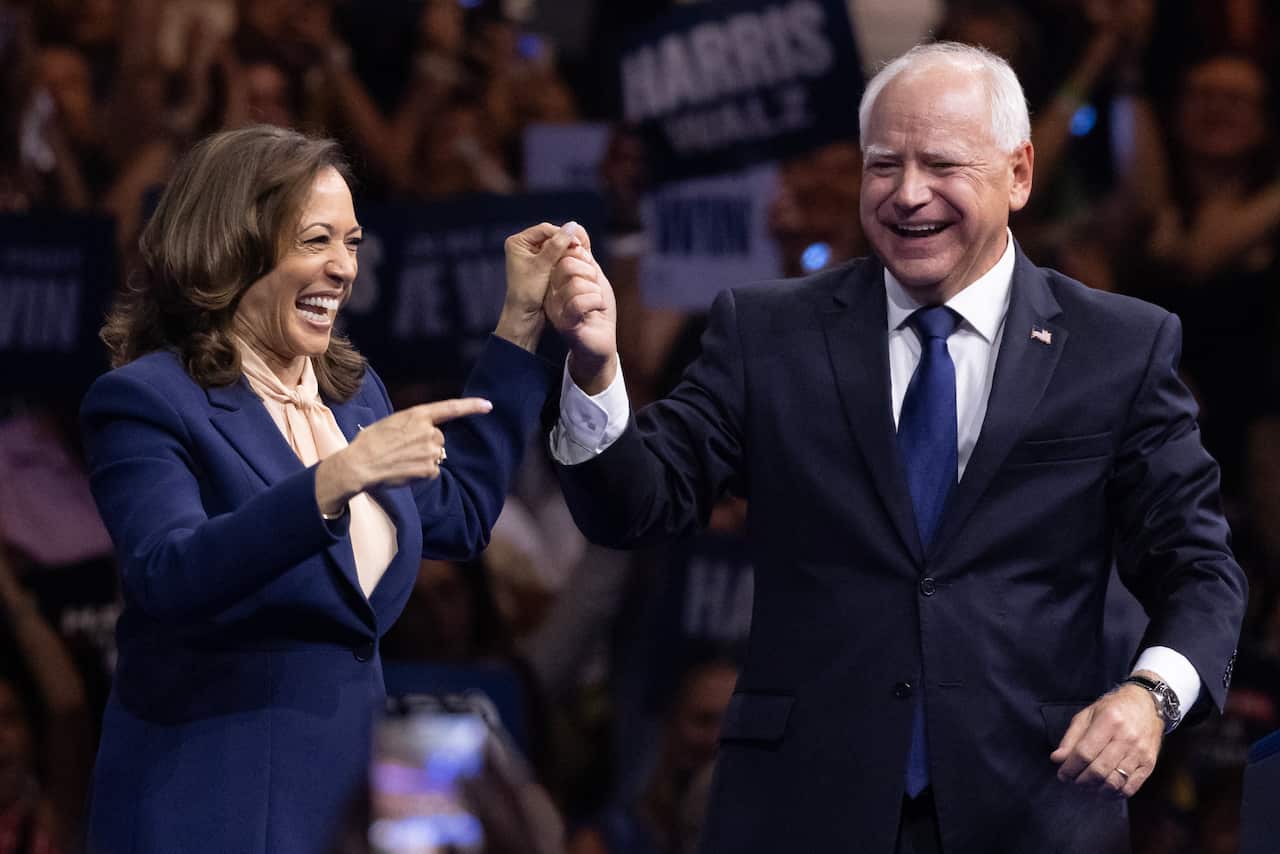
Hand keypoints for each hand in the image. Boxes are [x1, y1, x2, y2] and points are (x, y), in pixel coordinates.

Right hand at [314, 397, 492, 514]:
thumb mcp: (392, 423)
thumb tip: (426, 432)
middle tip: (403, 449)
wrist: (360, 464)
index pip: (451, 408)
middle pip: (439, 438)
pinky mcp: (429, 469)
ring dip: (423, 459)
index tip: (488, 405)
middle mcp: (429, 431)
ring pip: (435, 455)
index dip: (472, 406)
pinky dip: (421, 473)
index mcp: (418, 415)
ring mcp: (431, 451)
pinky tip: (404, 470)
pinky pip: (431, 471)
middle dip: (427, 444)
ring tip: (401, 460)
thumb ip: (413, 424)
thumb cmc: (371, 442)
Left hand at [496, 222, 581, 350]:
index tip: (577, 243)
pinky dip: (565, 258)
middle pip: (550, 236)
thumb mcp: (542, 267)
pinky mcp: (540, 265)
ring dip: (566, 250)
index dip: (562, 234)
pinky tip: (574, 263)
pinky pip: (556, 256)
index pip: (544, 229)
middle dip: (565, 242)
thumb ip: (557, 246)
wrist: (524, 316)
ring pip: (555, 246)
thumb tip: (572, 225)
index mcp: (517, 242)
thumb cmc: (528, 292)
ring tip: (579, 256)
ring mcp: (532, 255)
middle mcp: (523, 246)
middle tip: (581, 249)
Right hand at [544, 226, 617, 393]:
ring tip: (595, 303)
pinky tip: (595, 311)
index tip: (591, 271)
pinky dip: (596, 303)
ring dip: (595, 291)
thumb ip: (584, 254)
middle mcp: (549, 290)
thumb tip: (576, 227)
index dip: (583, 255)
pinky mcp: (563, 322)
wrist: (601, 341)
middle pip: (568, 263)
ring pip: (576, 282)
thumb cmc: (597, 309)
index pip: (564, 250)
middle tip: (594, 289)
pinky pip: (580, 301)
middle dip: (590, 273)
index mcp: (554, 277)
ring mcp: (554, 306)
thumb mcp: (593, 276)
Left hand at [1049, 673, 1164, 797]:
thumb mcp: (1087, 715)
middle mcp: (1126, 738)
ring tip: (1087, 785)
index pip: (1084, 753)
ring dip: (1096, 789)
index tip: (1062, 774)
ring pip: (1114, 782)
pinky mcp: (1149, 764)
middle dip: (1081, 780)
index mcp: (1109, 721)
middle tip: (1073, 781)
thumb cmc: (1112, 709)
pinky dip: (1114, 794)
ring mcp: (1140, 753)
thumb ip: (1071, 737)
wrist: (1147, 706)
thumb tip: (1057, 759)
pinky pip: (1131, 788)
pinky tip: (1104, 790)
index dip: (1070, 768)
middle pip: (1099, 770)